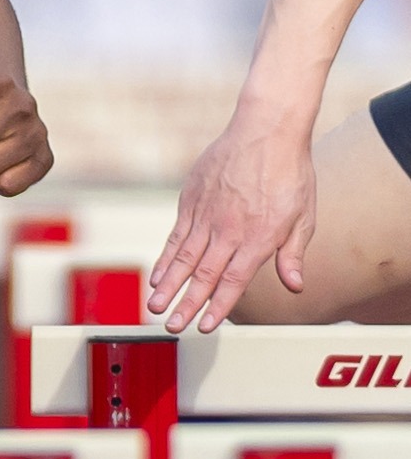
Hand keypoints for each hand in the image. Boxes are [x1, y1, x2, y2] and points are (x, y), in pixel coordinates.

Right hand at [147, 126, 313, 332]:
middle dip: (186, 303)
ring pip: (183, 257)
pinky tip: (156, 274)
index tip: (205, 326)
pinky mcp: (191, 200)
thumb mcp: (304, 216)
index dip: (218, 306)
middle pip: (203, 274)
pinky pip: (176, 234)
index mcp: (258, 238)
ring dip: (168, 285)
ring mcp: (206, 214)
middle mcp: (228, 230)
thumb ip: (292, 253)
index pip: (234, 281)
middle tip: (172, 325)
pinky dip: (165, 257)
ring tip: (155, 306)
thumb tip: (294, 285)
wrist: (265, 132)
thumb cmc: (289, 173)